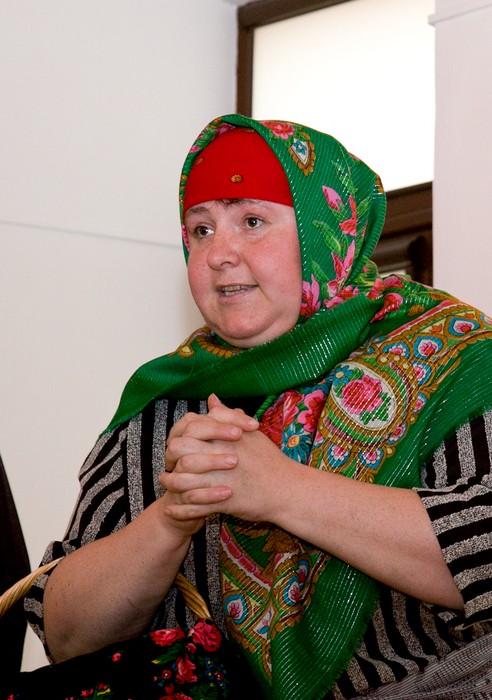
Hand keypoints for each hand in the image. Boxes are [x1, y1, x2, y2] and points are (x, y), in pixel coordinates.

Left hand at [161, 395, 295, 522]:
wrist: (286, 489)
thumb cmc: (270, 460)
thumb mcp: (250, 433)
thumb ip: (228, 415)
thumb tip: (212, 399)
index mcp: (225, 436)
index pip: (190, 428)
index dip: (179, 434)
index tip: (177, 442)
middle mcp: (220, 454)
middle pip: (180, 451)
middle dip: (170, 458)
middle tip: (168, 463)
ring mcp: (220, 478)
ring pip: (182, 479)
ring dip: (170, 484)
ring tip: (165, 484)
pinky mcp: (223, 501)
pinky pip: (193, 504)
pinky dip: (180, 508)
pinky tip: (172, 508)